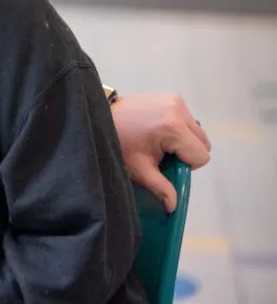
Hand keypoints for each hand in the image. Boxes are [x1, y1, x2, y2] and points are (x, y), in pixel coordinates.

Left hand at [111, 92, 211, 212]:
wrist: (101, 116)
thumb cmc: (119, 141)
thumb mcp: (139, 169)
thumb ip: (161, 188)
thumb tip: (174, 207)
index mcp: (173, 127)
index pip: (201, 156)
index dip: (186, 165)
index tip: (166, 163)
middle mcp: (179, 110)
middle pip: (203, 143)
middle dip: (186, 153)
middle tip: (162, 154)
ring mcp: (176, 100)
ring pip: (197, 132)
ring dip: (183, 141)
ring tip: (158, 142)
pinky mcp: (172, 96)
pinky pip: (187, 120)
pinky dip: (179, 128)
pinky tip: (158, 130)